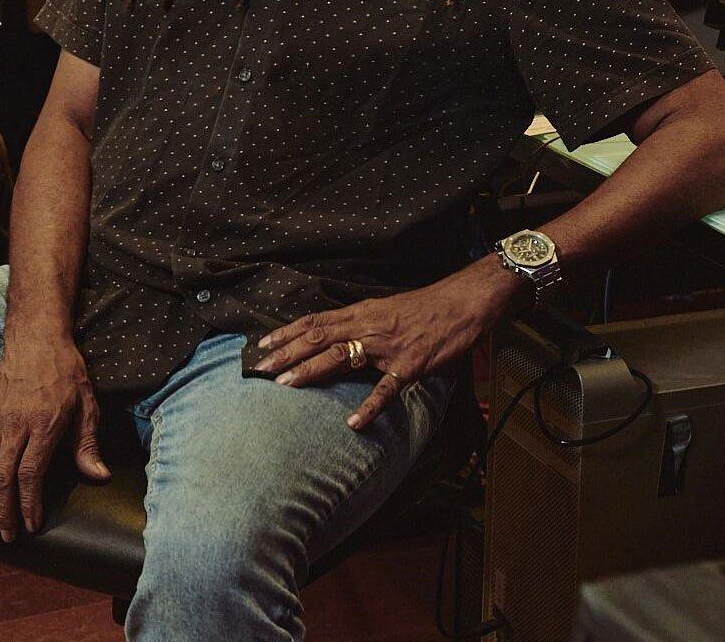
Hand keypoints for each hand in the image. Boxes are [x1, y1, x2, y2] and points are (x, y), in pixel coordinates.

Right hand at [0, 337, 109, 540]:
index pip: (29, 473)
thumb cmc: (65, 370)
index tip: (32, 524)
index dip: (28, 504)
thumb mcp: (86, 403)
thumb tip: (98, 476)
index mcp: (42, 424)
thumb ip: (87, 443)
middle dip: (1, 513)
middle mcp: (14, 426)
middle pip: (1, 479)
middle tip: (6, 537)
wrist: (35, 338)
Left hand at [256, 256, 525, 429]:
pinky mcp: (409, 365)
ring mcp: (387, 347)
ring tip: (287, 386)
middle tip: (261, 369)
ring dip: (312, 370)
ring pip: (341, 356)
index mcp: (362, 313)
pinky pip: (386, 388)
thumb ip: (362, 322)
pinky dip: (369, 406)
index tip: (263, 345)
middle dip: (288, 353)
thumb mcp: (387, 309)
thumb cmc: (426, 307)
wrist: (463, 302)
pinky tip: (354, 422)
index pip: (316, 321)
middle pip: (319, 337)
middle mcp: (368, 326)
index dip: (288, 332)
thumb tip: (337, 334)